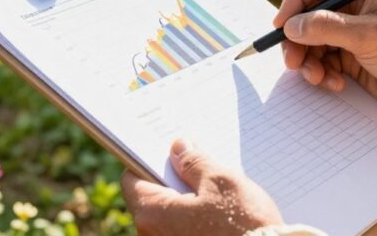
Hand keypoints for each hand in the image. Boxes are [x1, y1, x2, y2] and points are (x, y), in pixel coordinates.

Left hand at [121, 139, 282, 235]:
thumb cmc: (243, 226)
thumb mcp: (221, 182)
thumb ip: (195, 162)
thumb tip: (178, 149)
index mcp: (152, 214)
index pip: (132, 180)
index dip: (148, 161)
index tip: (169, 152)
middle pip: (153, 199)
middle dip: (174, 180)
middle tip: (199, 165)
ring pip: (170, 217)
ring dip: (188, 202)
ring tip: (216, 190)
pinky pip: (183, 232)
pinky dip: (197, 221)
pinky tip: (221, 213)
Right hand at [273, 0, 376, 114]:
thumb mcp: (369, 35)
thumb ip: (327, 28)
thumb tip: (291, 26)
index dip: (294, 1)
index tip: (282, 24)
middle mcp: (354, 6)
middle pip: (308, 15)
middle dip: (297, 38)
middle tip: (291, 60)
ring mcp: (351, 32)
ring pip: (312, 41)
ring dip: (308, 60)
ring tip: (316, 77)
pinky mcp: (351, 57)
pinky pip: (322, 61)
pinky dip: (322, 73)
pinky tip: (334, 83)